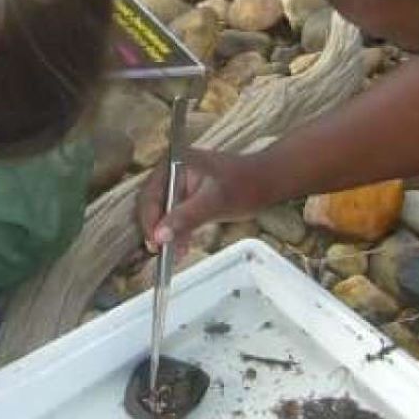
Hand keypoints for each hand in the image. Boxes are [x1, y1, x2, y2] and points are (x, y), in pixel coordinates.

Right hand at [137, 148, 265, 251]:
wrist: (268, 181)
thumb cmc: (245, 185)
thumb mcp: (214, 203)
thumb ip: (185, 217)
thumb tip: (159, 235)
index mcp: (174, 163)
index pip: (151, 194)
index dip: (150, 220)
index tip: (154, 242)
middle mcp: (172, 170)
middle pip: (153, 203)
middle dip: (156, 228)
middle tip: (160, 252)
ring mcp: (180, 183)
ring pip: (163, 212)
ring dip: (167, 233)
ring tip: (172, 255)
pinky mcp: (189, 195)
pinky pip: (176, 214)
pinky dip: (177, 230)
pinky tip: (181, 248)